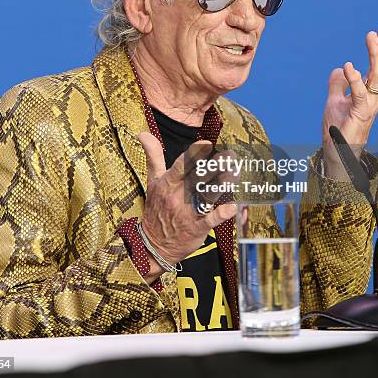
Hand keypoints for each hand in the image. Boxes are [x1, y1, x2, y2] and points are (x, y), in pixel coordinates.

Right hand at [137, 132, 236, 273]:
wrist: (153, 244)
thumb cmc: (156, 208)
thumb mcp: (152, 181)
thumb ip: (153, 156)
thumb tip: (143, 133)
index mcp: (168, 183)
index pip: (180, 166)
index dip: (193, 155)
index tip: (206, 144)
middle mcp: (178, 197)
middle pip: (198, 178)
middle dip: (214, 166)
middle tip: (229, 155)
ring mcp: (187, 213)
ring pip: (206, 196)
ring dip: (221, 185)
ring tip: (234, 173)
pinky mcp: (197, 228)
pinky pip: (210, 220)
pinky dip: (221, 214)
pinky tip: (233, 206)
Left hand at [322, 22, 377, 179]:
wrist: (336, 151)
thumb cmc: (339, 128)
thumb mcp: (335, 101)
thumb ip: (338, 85)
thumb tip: (339, 70)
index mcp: (370, 91)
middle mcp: (374, 96)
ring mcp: (369, 105)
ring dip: (374, 56)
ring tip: (370, 38)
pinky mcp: (360, 114)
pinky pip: (360, 94)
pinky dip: (355, 79)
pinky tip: (349, 66)